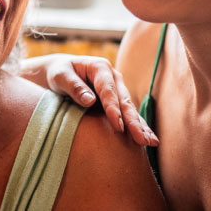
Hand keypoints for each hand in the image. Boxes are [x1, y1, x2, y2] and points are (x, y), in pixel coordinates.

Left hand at [20, 53, 157, 145]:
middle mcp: (114, 78)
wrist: (62, 72)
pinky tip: (148, 140)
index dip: (113, 109)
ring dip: (141, 127)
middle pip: (125, 101)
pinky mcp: (117, 101)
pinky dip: (138, 127)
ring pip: (130, 110)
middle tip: (142, 139)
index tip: (119, 127)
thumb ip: (73, 86)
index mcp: (100, 68)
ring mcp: (118, 90)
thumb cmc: (59, 73)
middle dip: (134, 121)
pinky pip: (129, 115)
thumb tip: (90, 101)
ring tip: (151, 142)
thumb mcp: (60, 76)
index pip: (108, 90)